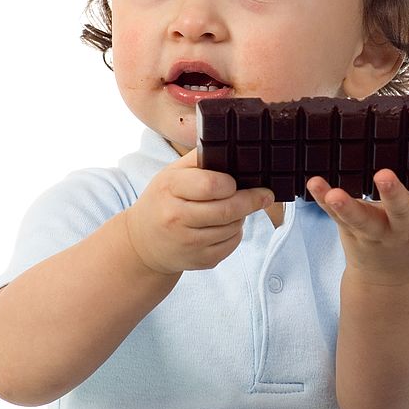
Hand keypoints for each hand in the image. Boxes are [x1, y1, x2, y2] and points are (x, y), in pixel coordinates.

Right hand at [123, 148, 274, 275]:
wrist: (142, 242)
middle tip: (265, 195)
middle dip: (252, 200)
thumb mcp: (172, 173)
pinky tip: (225, 226)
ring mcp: (187, 243)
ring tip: (235, 208)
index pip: (211, 185)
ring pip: (233, 227)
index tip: (236, 182)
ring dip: (241, 217)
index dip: (231, 183)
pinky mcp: (199, 260)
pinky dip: (235, 234)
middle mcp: (176, 217)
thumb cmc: (164, 199)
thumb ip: (200, 159)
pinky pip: (231, 245)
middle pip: (228, 209)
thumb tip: (235, 148)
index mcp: (170, 188)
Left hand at [306, 135, 408, 286]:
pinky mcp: (351, 234)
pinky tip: (313, 184)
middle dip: (392, 194)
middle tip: (383, 174)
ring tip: (333, 193)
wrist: (391, 280)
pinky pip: (336, 217)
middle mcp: (405, 230)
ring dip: (347, 206)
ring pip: (361, 220)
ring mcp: (376, 234)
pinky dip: (322, 201)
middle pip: (399, 211)